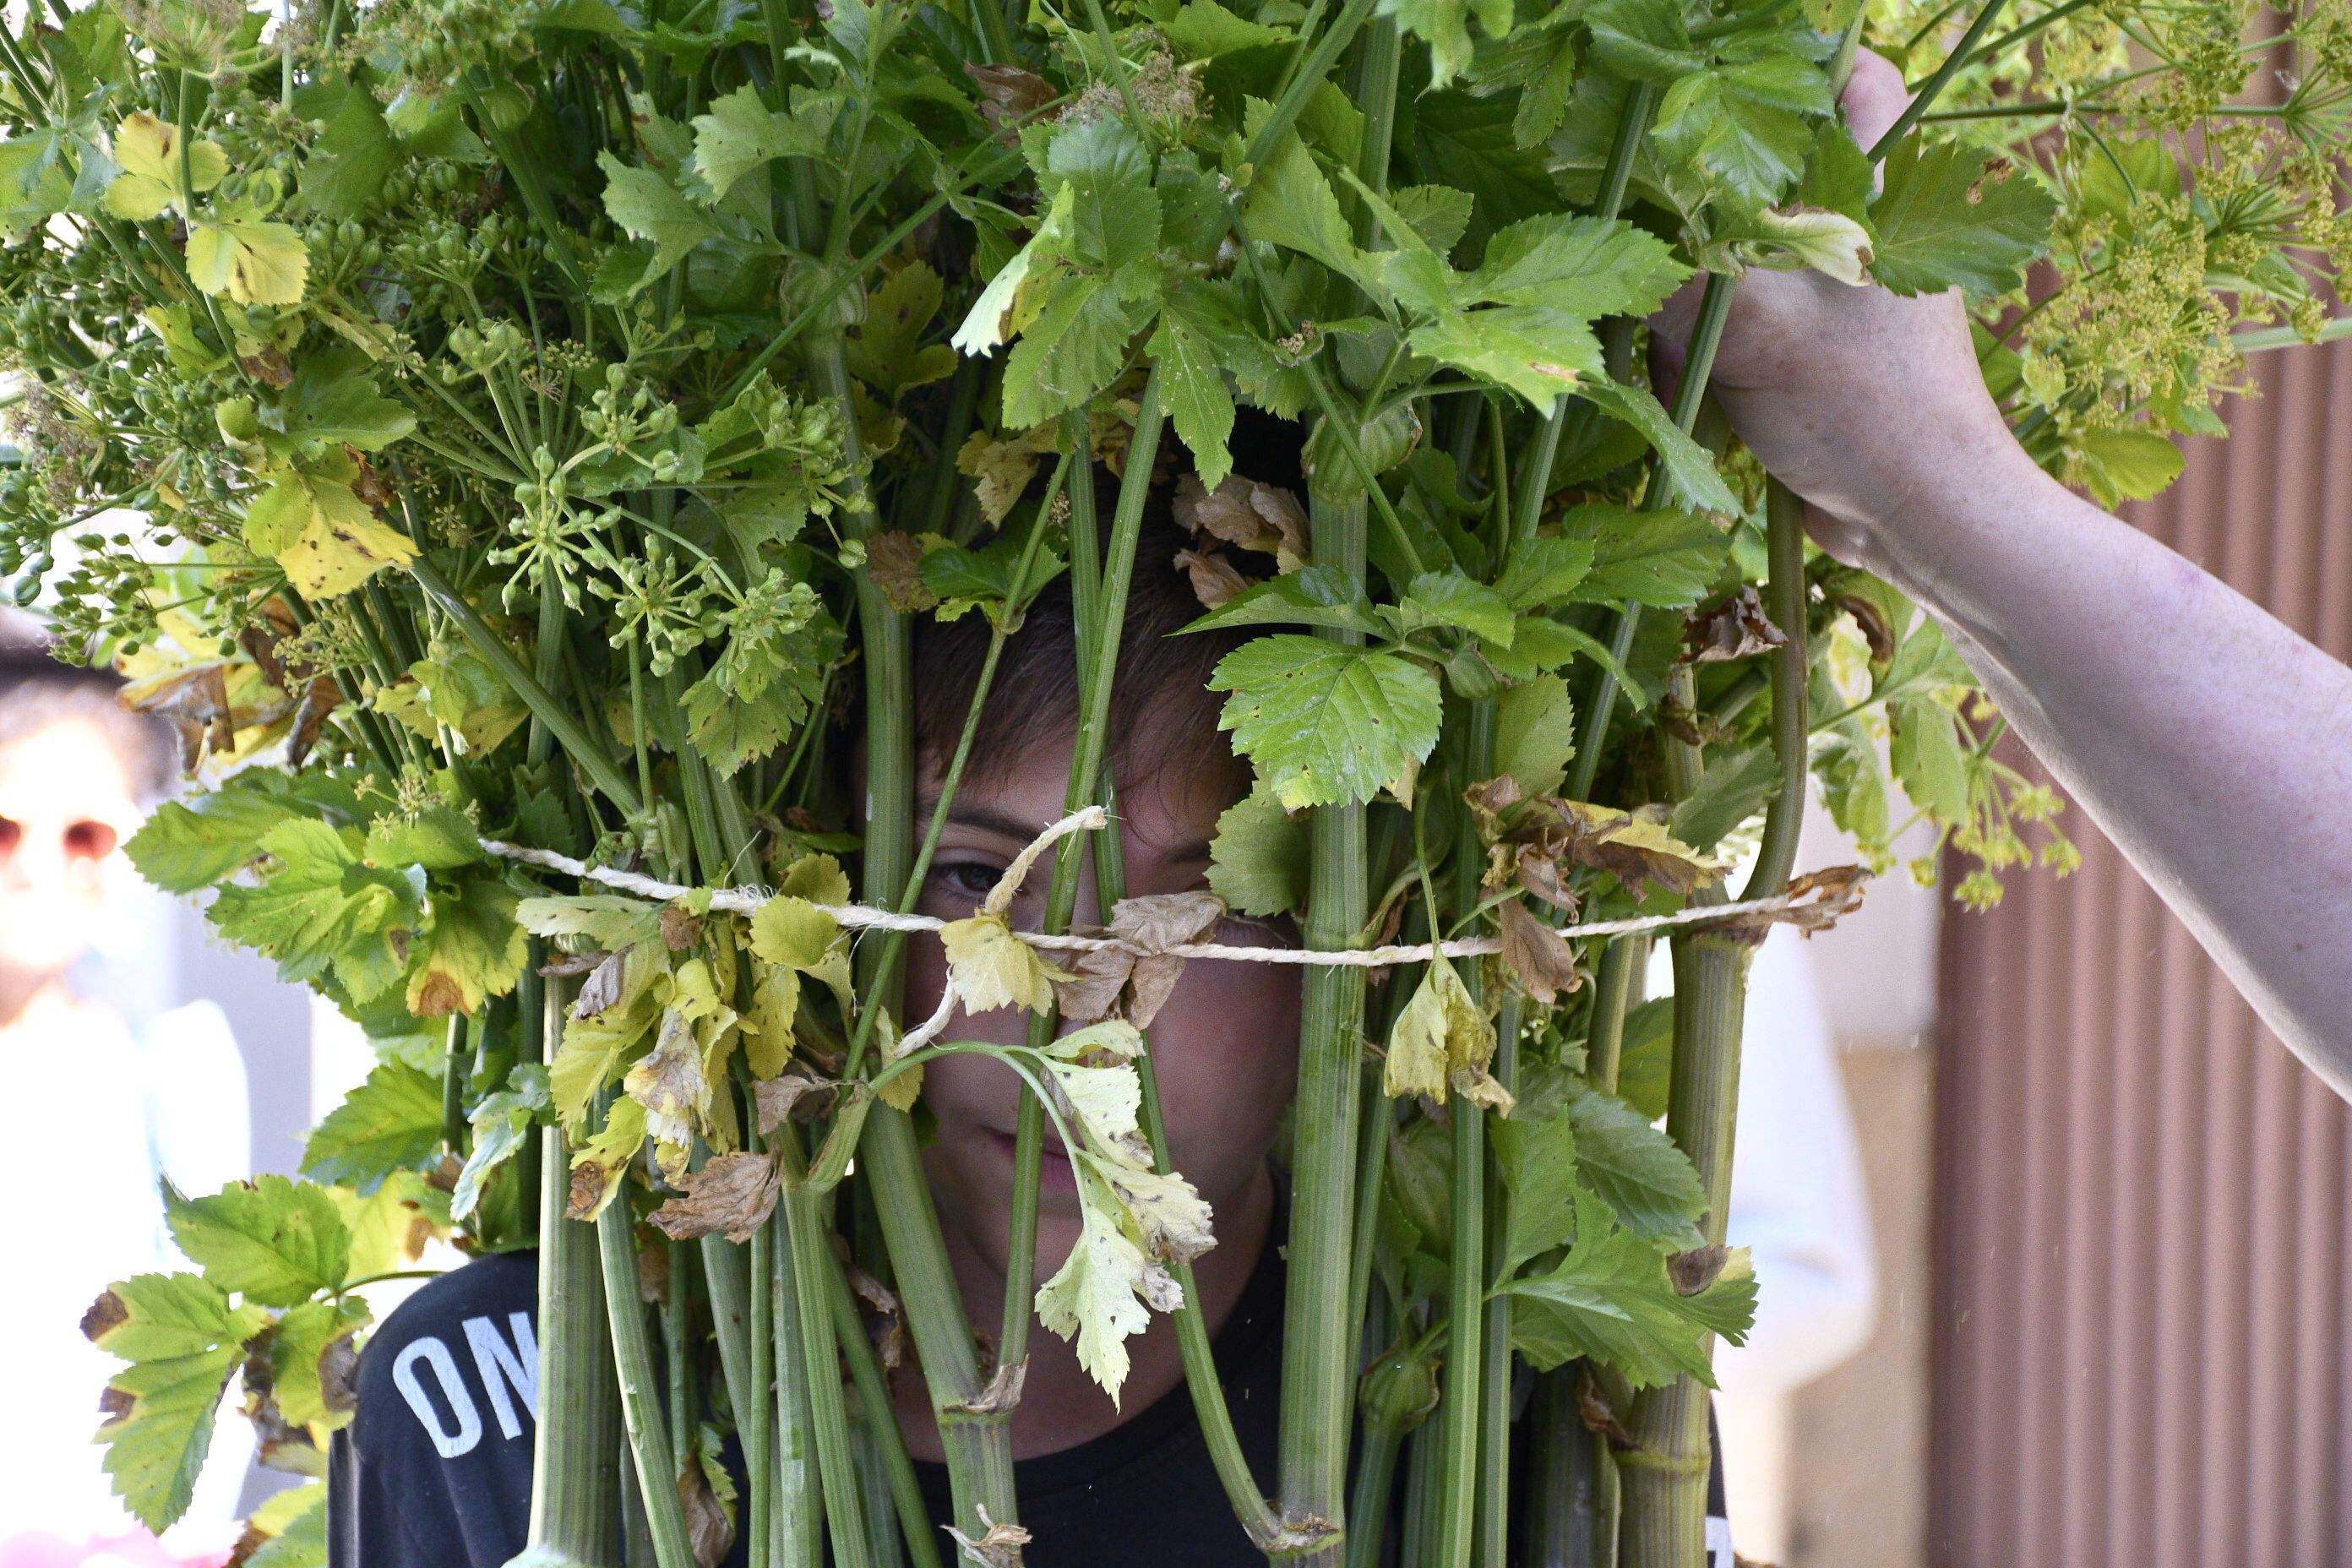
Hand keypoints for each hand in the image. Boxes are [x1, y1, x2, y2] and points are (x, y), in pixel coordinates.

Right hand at [1650, 51, 2042, 577]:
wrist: (1922, 517)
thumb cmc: (1866, 406)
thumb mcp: (1757, 328)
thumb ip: (1675, 276)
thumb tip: (1596, 247)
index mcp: (1877, 190)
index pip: (1848, 74)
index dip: (1783, 68)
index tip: (1706, 95)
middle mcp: (1864, 225)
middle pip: (1764, 171)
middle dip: (1698, 214)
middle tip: (1653, 240)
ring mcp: (1839, 289)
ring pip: (1739, 254)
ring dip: (1694, 300)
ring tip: (1681, 353)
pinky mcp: (1816, 346)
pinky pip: (1740, 321)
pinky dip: (1707, 350)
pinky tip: (1693, 390)